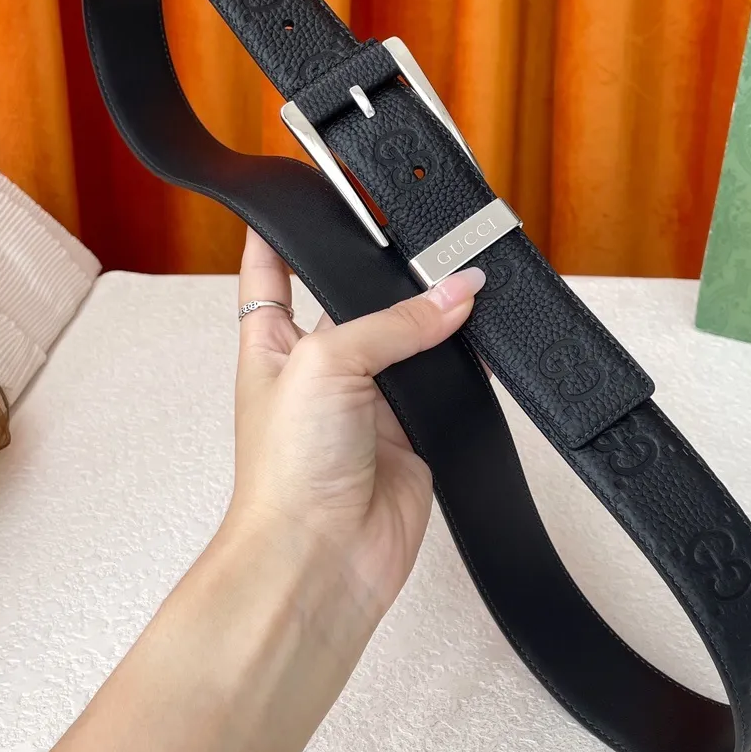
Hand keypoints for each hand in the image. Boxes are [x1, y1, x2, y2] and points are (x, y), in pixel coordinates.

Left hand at [224, 225, 485, 629]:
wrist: (320, 557)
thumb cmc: (286, 469)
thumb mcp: (326, 363)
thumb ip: (394, 322)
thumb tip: (456, 291)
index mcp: (274, 342)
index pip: (269, 270)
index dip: (282, 232)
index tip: (302, 194)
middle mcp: (320, 367)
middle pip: (357, 299)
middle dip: (389, 273)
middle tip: (427, 240)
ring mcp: (368, 400)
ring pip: (410, 339)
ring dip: (435, 317)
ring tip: (464, 280)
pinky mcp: (412, 432)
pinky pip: (444, 385)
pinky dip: (465, 363)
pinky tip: (481, 339)